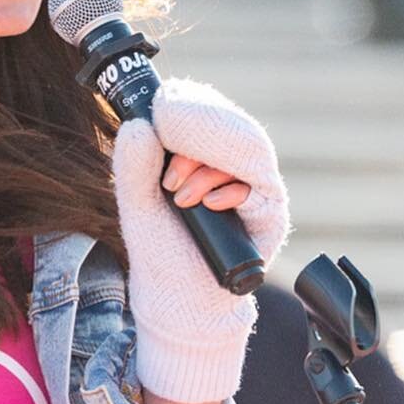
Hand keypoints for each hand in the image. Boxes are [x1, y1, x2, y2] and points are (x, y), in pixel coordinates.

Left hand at [112, 78, 289, 402]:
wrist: (180, 299)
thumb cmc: (162, 250)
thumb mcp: (137, 206)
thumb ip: (133, 167)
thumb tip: (137, 125)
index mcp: (202, 154)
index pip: (205, 110)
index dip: (188, 104)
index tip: (162, 108)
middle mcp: (232, 164)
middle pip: (229, 124)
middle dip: (195, 135)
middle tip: (167, 163)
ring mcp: (254, 185)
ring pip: (246, 151)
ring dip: (209, 166)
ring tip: (178, 192)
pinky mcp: (269, 212)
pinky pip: (259, 187)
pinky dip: (231, 191)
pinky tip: (208, 205)